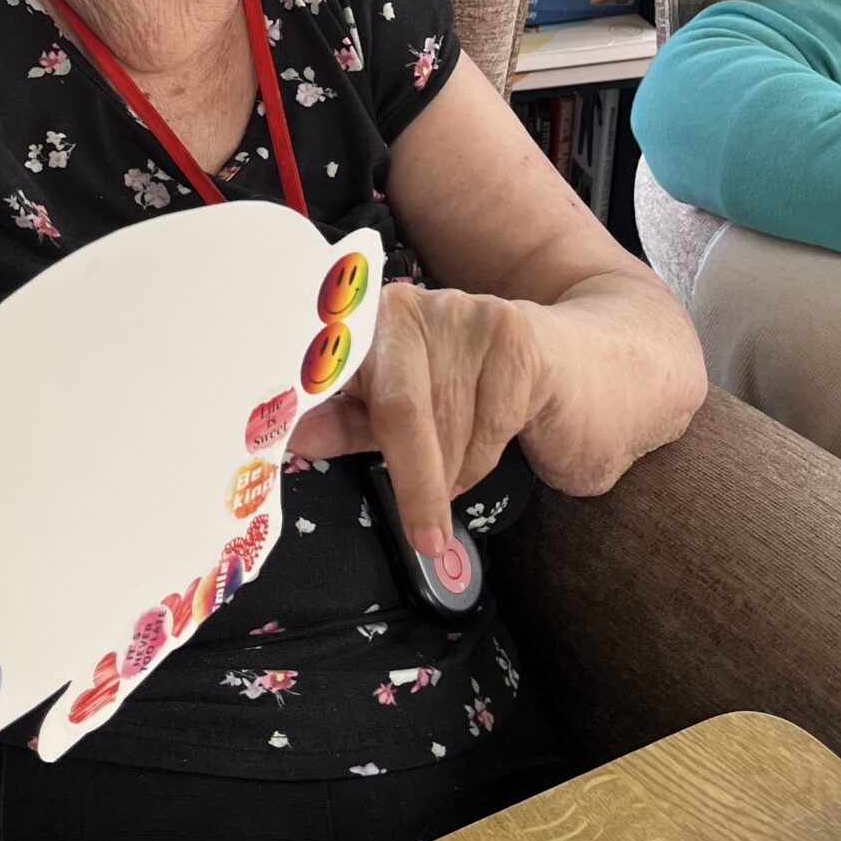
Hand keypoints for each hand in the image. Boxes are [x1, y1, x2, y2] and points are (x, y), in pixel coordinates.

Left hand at [287, 282, 553, 555]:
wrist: (545, 353)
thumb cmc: (448, 384)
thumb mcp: (386, 406)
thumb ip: (343, 422)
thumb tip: (295, 439)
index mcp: (361, 320)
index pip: (338, 377)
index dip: (326, 419)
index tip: (309, 458)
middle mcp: (406, 303)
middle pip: (403, 410)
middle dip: (416, 480)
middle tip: (426, 537)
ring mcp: (461, 311)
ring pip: (451, 425)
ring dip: (451, 474)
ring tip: (452, 472)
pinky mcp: (510, 331)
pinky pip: (493, 423)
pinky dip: (485, 458)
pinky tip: (485, 444)